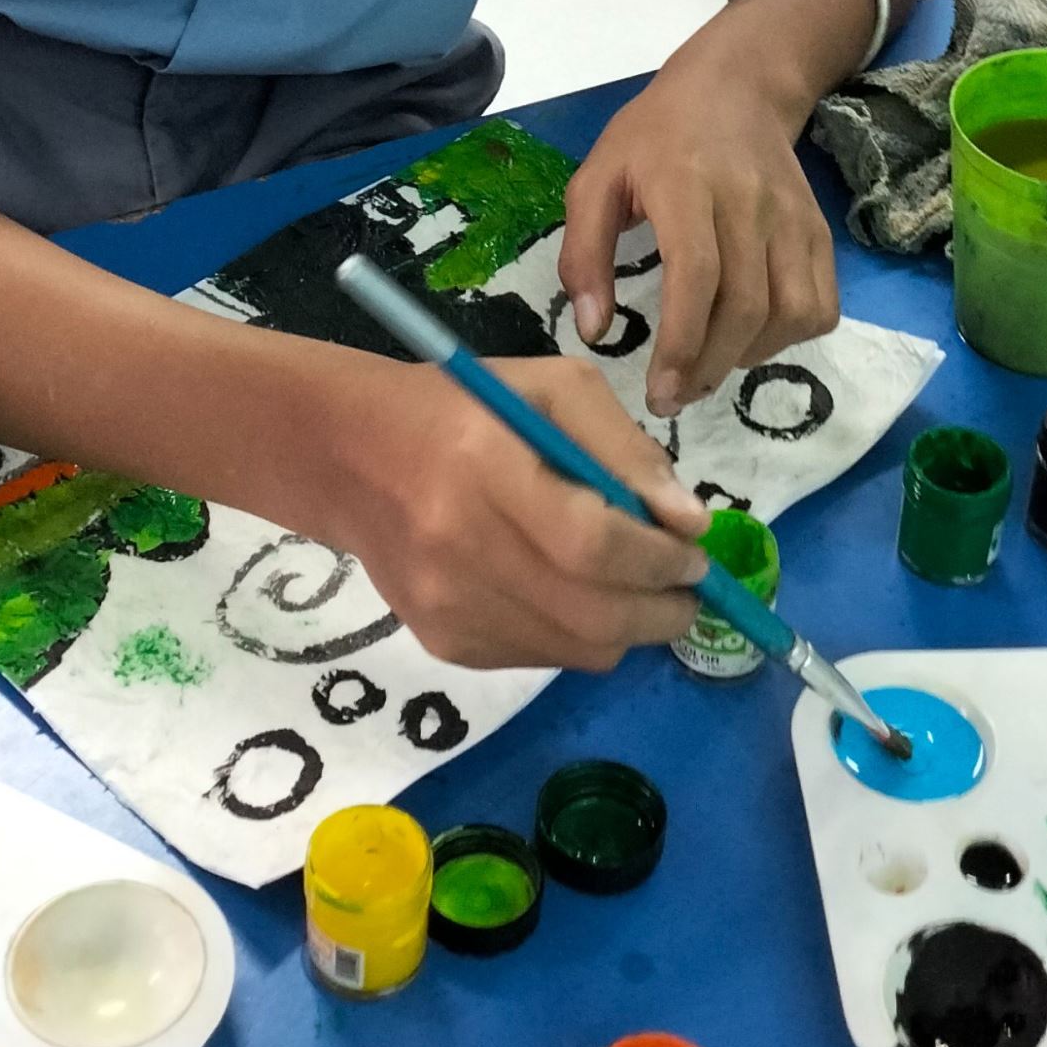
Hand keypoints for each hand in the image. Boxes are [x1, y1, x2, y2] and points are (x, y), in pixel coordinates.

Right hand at [333, 355, 707, 671]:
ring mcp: (448, 607)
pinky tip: (576, 594)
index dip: (660, 560)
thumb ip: (625, 450)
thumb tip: (689, 523)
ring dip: (629, 628)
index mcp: (486, 465)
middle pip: (594, 615)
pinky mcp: (443, 643)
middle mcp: (462, 547)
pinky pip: (542, 658)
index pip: (594, 544)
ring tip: (641, 591)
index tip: (697, 555)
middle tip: (689, 590)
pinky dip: (580, 636)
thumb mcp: (551, 388)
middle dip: (663, 611)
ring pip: (577, 649)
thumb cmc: (463, 406)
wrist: (350, 457)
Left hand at [560, 57, 838, 417]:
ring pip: (792, 311)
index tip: (659, 391)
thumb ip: (585, 253)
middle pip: (746, 306)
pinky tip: (751, 338)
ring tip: (708, 366)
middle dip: (709, 367)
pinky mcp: (818, 231)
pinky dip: (791, 337)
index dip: (682, 344)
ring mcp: (793, 218)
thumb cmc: (654, 136)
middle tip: (674, 397)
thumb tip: (594, 331)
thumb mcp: (597, 178)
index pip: (697, 277)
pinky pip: (822, 304)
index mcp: (687, 185)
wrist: (734, 87)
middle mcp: (750, 202)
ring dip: (749, 357)